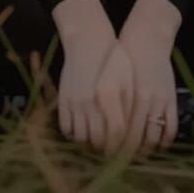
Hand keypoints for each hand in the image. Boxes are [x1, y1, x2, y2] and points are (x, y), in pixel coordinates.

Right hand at [56, 26, 118, 152]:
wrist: (87, 40)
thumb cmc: (112, 57)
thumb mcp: (126, 78)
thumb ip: (128, 105)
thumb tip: (130, 131)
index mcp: (108, 96)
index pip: (116, 133)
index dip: (121, 147)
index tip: (124, 152)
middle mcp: (89, 102)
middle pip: (97, 140)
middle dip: (106, 150)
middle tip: (112, 151)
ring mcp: (73, 102)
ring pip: (80, 138)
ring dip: (90, 145)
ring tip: (98, 144)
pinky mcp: (62, 100)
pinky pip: (66, 128)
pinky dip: (74, 136)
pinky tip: (84, 132)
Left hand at [116, 22, 178, 155]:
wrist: (147, 39)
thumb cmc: (122, 59)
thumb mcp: (106, 79)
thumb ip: (103, 106)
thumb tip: (96, 135)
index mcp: (122, 96)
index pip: (118, 135)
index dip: (113, 150)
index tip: (108, 157)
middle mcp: (141, 101)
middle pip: (134, 140)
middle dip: (127, 155)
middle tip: (121, 163)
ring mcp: (159, 100)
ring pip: (152, 138)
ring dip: (145, 152)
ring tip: (137, 157)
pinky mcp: (171, 100)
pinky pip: (170, 128)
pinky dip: (164, 142)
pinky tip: (156, 146)